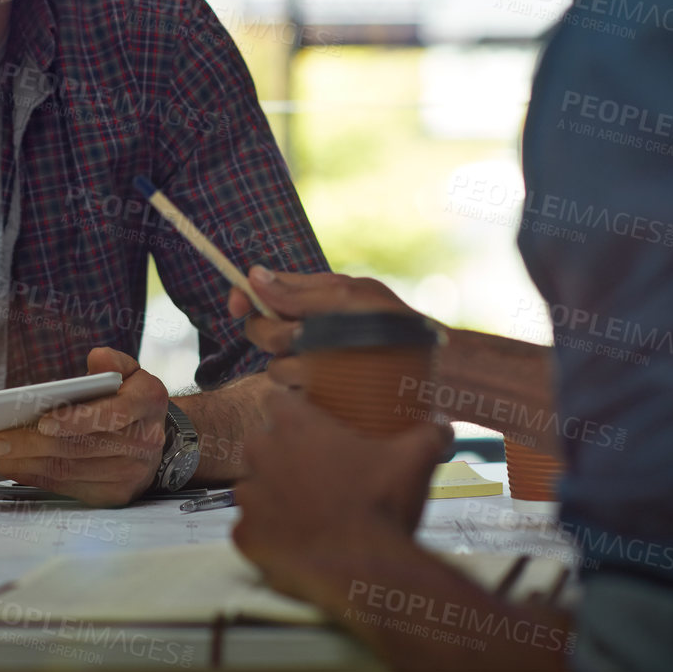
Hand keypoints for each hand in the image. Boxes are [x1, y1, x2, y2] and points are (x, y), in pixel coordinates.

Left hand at [0, 347, 167, 506]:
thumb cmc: (132, 398)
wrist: (159, 437)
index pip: (112, 413)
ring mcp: (131, 473)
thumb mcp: (130, 371)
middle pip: (80, 447)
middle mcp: (145, 441)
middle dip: (31, 445)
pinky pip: (68, 488)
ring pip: (69, 470)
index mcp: (147, 402)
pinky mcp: (115, 494)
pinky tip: (13, 469)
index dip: (76, 420)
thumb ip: (113, 362)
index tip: (42, 422)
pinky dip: (36, 478)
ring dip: (25, 465)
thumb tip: (98, 358)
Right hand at [227, 266, 420, 387]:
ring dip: (298, 367)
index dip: (243, 297)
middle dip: (278, 334)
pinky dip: (310, 393)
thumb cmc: (400, 328)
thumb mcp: (351, 300)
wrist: (436, 373)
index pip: (261, 294)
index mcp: (312, 301)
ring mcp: (312, 367)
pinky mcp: (320, 397)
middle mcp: (306, 332)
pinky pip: (295, 397)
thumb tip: (254, 274)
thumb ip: (301, 292)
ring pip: (275, 368)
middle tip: (307, 336)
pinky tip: (334, 391)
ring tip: (334, 368)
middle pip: (262, 333)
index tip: (236, 307)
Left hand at [232, 391, 451, 607]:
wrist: (364, 568)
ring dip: (269, 493)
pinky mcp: (244, 536)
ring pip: (250, 486)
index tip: (307, 422)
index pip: (275, 398)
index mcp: (295, 426)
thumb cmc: (382, 504)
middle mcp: (262, 455)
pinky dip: (266, 534)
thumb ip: (429, 435)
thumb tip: (445, 425)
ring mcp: (249, 498)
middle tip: (312, 470)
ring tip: (303, 509)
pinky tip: (292, 541)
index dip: (290, 409)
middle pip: (259, 442)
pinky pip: (248, 529)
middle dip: (278, 452)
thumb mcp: (414, 460)